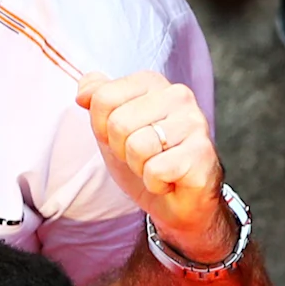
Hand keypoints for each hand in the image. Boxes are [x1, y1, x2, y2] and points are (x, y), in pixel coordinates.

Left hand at [79, 72, 233, 264]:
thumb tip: (83, 91)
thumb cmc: (146, 160)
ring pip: (137, 146)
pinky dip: (155, 183)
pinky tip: (169, 180)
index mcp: (153, 84)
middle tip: (142, 157)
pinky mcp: (201, 153)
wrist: (179, 202)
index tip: (123, 138)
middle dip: (122, 150)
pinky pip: (156, 170)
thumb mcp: (111, 128)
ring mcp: (193, 122)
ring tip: (156, 167)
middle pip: (118, 123)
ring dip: (139, 167)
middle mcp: (178, 95)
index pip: (103, 97)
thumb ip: (97, 101)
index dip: (102, 128)